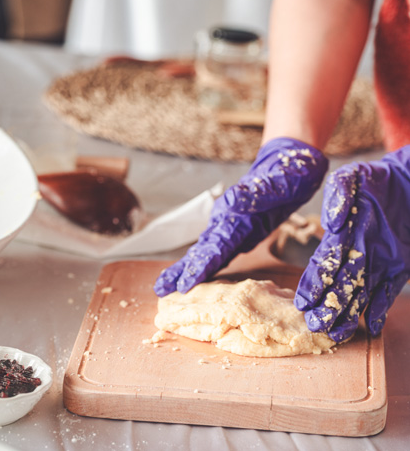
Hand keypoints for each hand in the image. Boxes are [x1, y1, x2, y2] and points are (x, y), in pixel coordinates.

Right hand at [154, 138, 327, 295]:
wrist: (290, 161)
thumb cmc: (289, 171)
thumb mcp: (280, 180)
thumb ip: (256, 192)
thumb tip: (230, 201)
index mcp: (234, 212)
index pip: (215, 244)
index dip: (200, 266)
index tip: (185, 283)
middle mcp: (226, 220)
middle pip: (201, 250)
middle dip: (181, 271)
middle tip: (160, 289)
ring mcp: (230, 226)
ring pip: (204, 252)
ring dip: (186, 270)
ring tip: (165, 287)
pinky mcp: (238, 232)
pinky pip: (218, 253)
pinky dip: (204, 267)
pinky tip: (195, 279)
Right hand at [296, 147, 409, 340]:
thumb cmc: (381, 177)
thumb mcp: (355, 177)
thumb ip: (340, 194)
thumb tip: (330, 222)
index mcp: (342, 234)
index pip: (325, 263)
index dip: (314, 283)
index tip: (303, 302)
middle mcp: (357, 252)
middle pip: (340, 283)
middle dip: (327, 305)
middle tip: (316, 326)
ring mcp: (379, 261)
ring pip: (360, 293)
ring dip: (348, 313)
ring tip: (336, 334)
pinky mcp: (401, 267)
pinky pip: (389, 292)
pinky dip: (381, 309)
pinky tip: (372, 326)